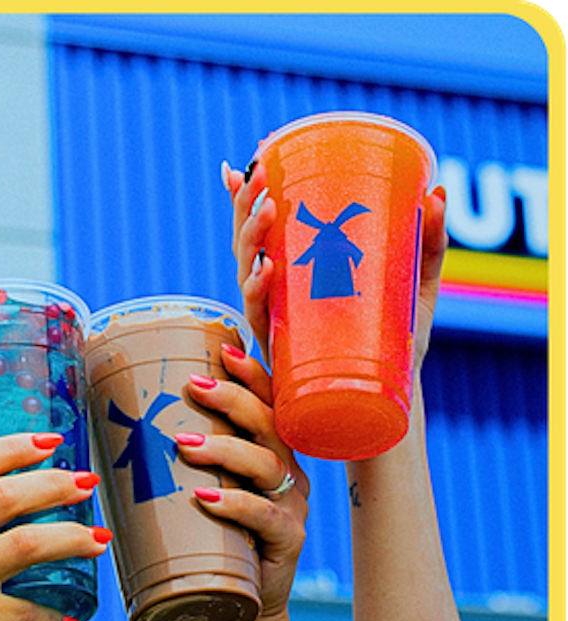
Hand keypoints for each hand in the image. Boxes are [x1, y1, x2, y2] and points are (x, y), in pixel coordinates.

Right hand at [0, 433, 108, 620]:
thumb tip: (21, 482)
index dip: (15, 447)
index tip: (52, 442)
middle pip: (5, 496)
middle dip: (56, 484)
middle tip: (87, 482)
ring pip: (27, 542)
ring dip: (72, 537)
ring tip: (99, 537)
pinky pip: (30, 608)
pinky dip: (55, 614)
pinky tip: (71, 617)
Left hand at [174, 346, 309, 620]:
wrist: (240, 602)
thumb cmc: (214, 534)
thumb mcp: (202, 485)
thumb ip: (180, 457)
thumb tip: (116, 423)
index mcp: (268, 447)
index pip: (268, 399)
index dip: (254, 371)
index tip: (225, 348)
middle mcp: (286, 468)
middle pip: (269, 421)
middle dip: (234, 398)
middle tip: (193, 387)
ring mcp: (291, 503)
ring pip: (267, 463)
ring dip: (225, 449)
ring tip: (185, 445)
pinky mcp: (288, 539)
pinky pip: (267, 516)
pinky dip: (236, 504)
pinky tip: (207, 498)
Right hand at [222, 160, 448, 371]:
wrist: (392, 400)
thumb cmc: (396, 341)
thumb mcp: (414, 285)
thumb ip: (426, 242)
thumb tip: (436, 192)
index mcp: (297, 270)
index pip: (264, 227)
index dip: (247, 196)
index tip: (247, 160)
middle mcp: (279, 290)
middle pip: (247, 241)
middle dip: (245, 206)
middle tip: (258, 178)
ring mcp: (278, 316)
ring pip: (247, 270)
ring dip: (251, 237)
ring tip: (268, 209)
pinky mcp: (282, 346)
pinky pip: (261, 316)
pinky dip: (259, 292)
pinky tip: (266, 271)